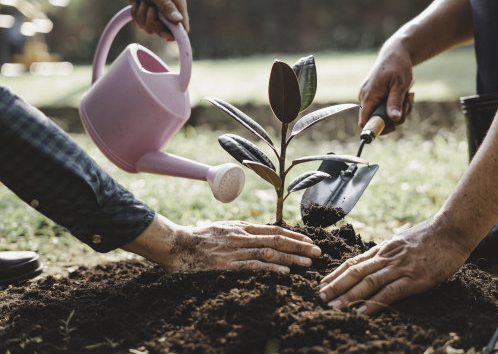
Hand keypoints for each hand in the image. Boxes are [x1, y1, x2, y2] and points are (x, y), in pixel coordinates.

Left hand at [103, 0, 188, 40]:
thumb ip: (166, 5)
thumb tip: (179, 20)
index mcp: (177, 3)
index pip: (182, 27)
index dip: (173, 34)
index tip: (161, 32)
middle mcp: (169, 10)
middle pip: (165, 30)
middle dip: (152, 22)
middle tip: (148, 9)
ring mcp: (158, 14)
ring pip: (151, 28)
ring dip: (142, 16)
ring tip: (141, 2)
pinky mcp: (147, 15)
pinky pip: (142, 24)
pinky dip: (136, 16)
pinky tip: (136, 4)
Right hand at [123, 214, 321, 273]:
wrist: (176, 243)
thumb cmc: (198, 238)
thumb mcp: (223, 229)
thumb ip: (241, 232)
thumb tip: (259, 237)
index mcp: (242, 226)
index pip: (274, 230)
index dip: (293, 235)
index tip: (308, 240)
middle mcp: (242, 235)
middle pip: (277, 240)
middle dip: (300, 246)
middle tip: (318, 251)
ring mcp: (235, 249)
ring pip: (270, 253)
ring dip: (291, 258)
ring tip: (307, 263)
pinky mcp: (227, 264)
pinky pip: (253, 266)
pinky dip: (271, 269)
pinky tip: (285, 273)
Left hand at [318, 218, 467, 314]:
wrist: (452, 231)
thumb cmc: (430, 236)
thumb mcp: (403, 240)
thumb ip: (390, 251)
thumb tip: (378, 258)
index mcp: (384, 249)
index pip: (354, 261)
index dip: (336, 273)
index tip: (323, 283)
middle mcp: (387, 257)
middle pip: (355, 271)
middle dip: (336, 285)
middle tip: (320, 297)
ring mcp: (400, 267)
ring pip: (368, 282)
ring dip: (348, 295)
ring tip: (333, 306)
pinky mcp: (414, 279)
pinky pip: (389, 292)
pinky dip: (374, 302)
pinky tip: (361, 312)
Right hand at [358, 37, 414, 133]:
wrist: (395, 53)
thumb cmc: (398, 66)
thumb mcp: (400, 85)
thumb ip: (395, 102)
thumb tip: (394, 120)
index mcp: (369, 96)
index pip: (364, 122)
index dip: (376, 128)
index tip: (392, 127)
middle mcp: (365, 98)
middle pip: (377, 120)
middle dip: (395, 117)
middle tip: (408, 105)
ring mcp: (369, 97)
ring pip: (383, 115)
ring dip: (399, 110)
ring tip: (408, 96)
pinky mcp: (375, 96)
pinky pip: (384, 108)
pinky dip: (396, 105)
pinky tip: (404, 95)